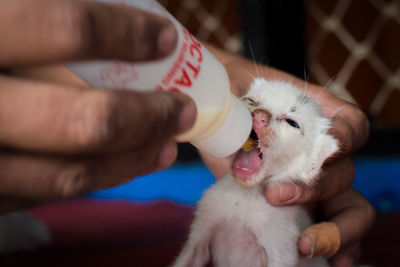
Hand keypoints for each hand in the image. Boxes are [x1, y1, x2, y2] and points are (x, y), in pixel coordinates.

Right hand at [0, 0, 195, 212]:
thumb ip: (33, 7)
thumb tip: (110, 4)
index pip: (65, 28)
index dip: (124, 32)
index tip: (165, 37)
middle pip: (82, 121)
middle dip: (146, 116)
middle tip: (183, 108)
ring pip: (66, 171)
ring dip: (129, 160)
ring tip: (167, 144)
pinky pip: (39, 190)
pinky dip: (89, 178)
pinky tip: (120, 164)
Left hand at [202, 45, 374, 264]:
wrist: (218, 115)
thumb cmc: (233, 97)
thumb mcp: (239, 93)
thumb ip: (248, 106)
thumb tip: (246, 130)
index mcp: (318, 116)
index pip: (352, 125)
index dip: (346, 137)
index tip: (328, 146)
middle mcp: (322, 151)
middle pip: (344, 173)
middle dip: (316, 188)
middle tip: (276, 196)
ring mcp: (314, 180)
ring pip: (346, 206)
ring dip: (332, 228)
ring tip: (305, 245)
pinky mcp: (301, 203)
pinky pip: (329, 225)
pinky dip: (333, 244)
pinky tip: (323, 259)